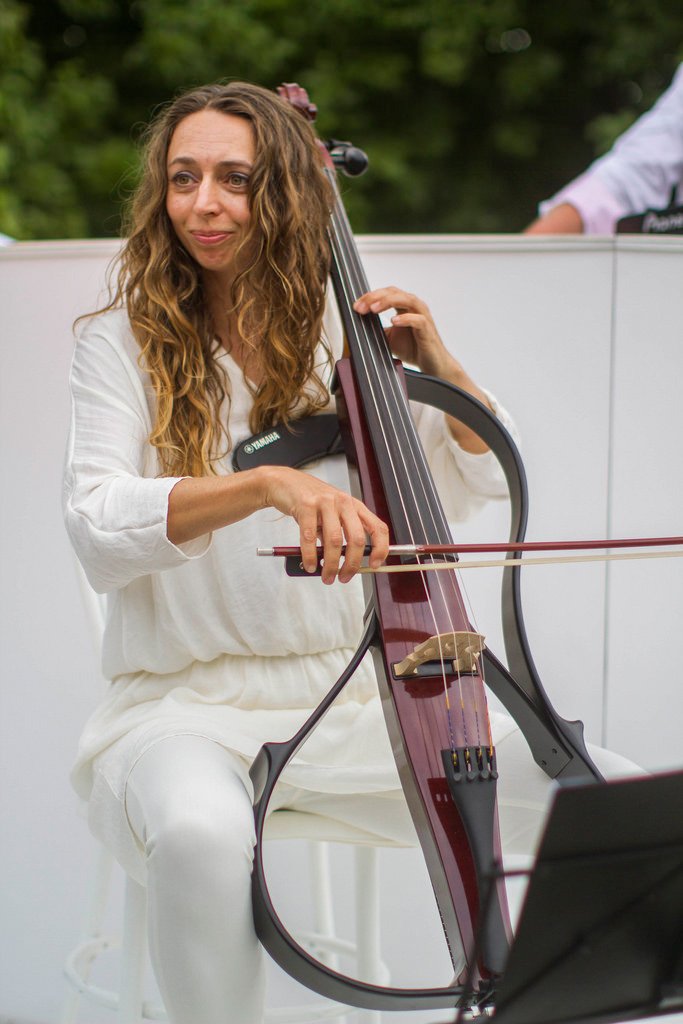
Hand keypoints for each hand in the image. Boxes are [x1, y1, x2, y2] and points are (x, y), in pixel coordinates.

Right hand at [262, 467, 388, 584]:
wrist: (285, 482)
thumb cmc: (310, 501)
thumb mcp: (332, 514)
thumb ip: (340, 534)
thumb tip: (346, 562)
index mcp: (354, 506)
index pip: (377, 527)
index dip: (381, 548)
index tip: (375, 564)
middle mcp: (343, 502)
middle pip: (357, 539)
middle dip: (351, 564)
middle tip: (344, 577)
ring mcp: (325, 502)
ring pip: (334, 540)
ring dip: (330, 564)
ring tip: (326, 576)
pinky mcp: (306, 505)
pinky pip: (310, 537)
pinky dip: (310, 555)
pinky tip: (310, 564)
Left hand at [353, 285, 492, 453]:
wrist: (432, 365)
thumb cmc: (412, 349)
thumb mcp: (387, 338)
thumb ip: (375, 330)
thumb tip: (353, 329)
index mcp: (404, 306)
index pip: (385, 293)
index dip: (369, 296)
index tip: (355, 306)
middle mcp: (414, 306)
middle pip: (394, 292)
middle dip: (374, 297)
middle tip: (359, 307)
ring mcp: (422, 316)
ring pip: (406, 299)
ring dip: (388, 302)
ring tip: (373, 309)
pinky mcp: (428, 329)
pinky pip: (417, 319)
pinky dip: (405, 318)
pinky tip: (393, 321)